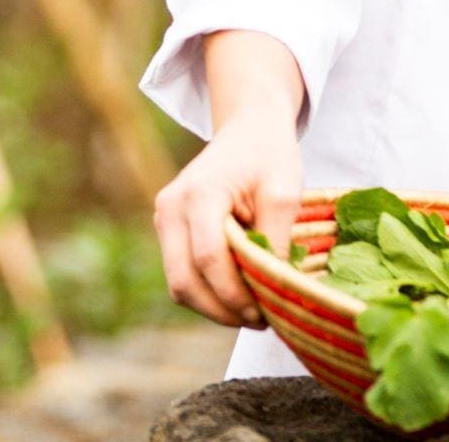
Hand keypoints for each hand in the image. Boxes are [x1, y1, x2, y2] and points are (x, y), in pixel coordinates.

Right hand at [153, 110, 303, 328]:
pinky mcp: (168, 227)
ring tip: (252, 311)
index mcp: (199, 193)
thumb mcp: (284, 194)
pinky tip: (238, 292)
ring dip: (213, 306)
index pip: (208, 258)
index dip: (235, 294)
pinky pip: (181, 273)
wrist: (248, 128)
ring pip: (178, 284)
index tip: (265, 313)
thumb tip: (273, 292)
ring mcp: (164, 217)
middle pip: (184, 280)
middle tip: (259, 321)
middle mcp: (171, 206)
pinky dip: (207, 291)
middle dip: (222, 310)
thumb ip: (275, 241)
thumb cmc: (269, 155)